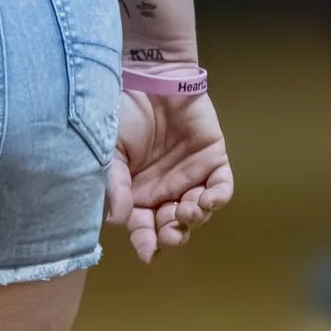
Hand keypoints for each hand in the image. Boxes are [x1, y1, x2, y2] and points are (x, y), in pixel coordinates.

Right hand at [106, 89, 232, 266]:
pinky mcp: (212, 160)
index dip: (146, 242)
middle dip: (173, 235)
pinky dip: (217, 197)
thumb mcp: (108, 151)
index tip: (148, 253)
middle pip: (172, 225)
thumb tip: (117, 220)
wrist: (148, 77)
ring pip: (198, 211)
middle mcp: (164, 191)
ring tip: (186, 210)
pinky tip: (208, 200)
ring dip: (193, 218)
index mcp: (137, 194)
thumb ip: (115, 184)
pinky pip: (221, 186)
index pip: (143, 227)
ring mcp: (190, 177)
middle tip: (170, 234)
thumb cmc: (122, 113)